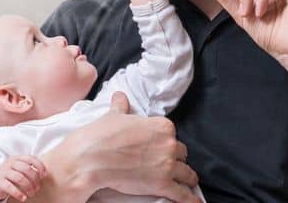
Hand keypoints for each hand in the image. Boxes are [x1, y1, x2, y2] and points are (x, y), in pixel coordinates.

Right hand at [0, 155, 47, 201]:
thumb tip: (44, 173)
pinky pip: (10, 187)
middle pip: (26, 169)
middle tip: (37, 188)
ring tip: (31, 193)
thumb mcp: (19, 168)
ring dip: (28, 187)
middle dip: (34, 179)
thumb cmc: (10, 174)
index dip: (39, 166)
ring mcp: (4, 172)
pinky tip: (23, 198)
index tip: (44, 175)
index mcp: (17, 158)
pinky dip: (18, 193)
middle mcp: (10, 163)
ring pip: (19, 178)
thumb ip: (30, 168)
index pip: (31, 158)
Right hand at [63, 92, 200, 202]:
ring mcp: (167, 165)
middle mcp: (169, 144)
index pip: (172, 135)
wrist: (91, 159)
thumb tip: (119, 96)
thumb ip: (121, 107)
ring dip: (187, 177)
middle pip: (181, 153)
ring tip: (188, 182)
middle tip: (169, 164)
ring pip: (186, 172)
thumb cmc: (102, 136)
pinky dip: (190, 199)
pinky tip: (195, 202)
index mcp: (161, 126)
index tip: (162, 148)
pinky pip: (183, 193)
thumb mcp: (114, 117)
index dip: (166, 143)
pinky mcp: (163, 184)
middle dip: (176, 158)